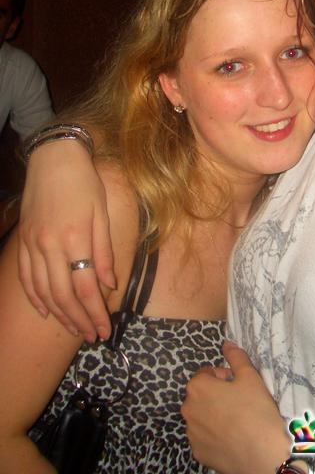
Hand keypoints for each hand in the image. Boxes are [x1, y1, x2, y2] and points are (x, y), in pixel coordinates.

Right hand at [17, 139, 114, 341]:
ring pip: (44, 291)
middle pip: (64, 295)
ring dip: (59, 314)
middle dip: (79, 320)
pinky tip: (45, 311)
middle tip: (93, 336)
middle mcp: (50, 246)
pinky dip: (35, 297)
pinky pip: (27, 278)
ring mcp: (33, 245)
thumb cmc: (85, 183)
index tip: (104, 329)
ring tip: (74, 328)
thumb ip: (105, 251)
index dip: (95, 312)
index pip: (85, 287)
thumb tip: (109, 284)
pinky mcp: (24, 242)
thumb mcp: (103, 212)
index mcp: (76, 239)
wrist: (53, 160)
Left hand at [183, 341, 289, 473]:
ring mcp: (192, 434)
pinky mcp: (198, 453)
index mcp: (198, 387)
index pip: (206, 374)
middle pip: (201, 395)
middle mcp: (188, 410)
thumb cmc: (256, 410)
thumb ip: (236, 357)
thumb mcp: (250, 376)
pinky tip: (232, 438)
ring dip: (214, 415)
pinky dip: (215, 435)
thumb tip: (226, 344)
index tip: (238, 385)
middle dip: (217, 395)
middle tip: (239, 402)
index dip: (224, 377)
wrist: (262, 455)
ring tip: (237, 421)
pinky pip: (204, 438)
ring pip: (202, 417)